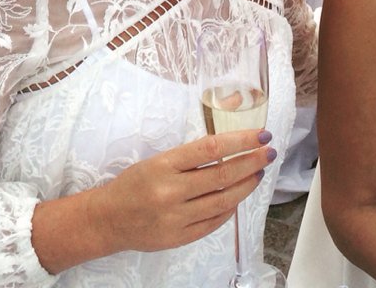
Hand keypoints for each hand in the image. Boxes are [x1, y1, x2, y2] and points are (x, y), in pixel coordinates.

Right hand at [92, 130, 276, 254]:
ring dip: (246, 185)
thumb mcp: (159, 158)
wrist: (107, 220)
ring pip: (223, 201)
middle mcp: (170, 192)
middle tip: (268, 153)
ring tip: (257, 173)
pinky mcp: (177, 239)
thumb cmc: (135, 182)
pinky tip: (238, 196)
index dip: (242, 141)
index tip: (262, 135)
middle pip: (222, 176)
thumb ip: (193, 154)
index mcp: (164, 165)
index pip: (212, 148)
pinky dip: (230, 208)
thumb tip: (231, 141)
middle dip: (252, 162)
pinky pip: (213, 222)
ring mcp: (174, 218)